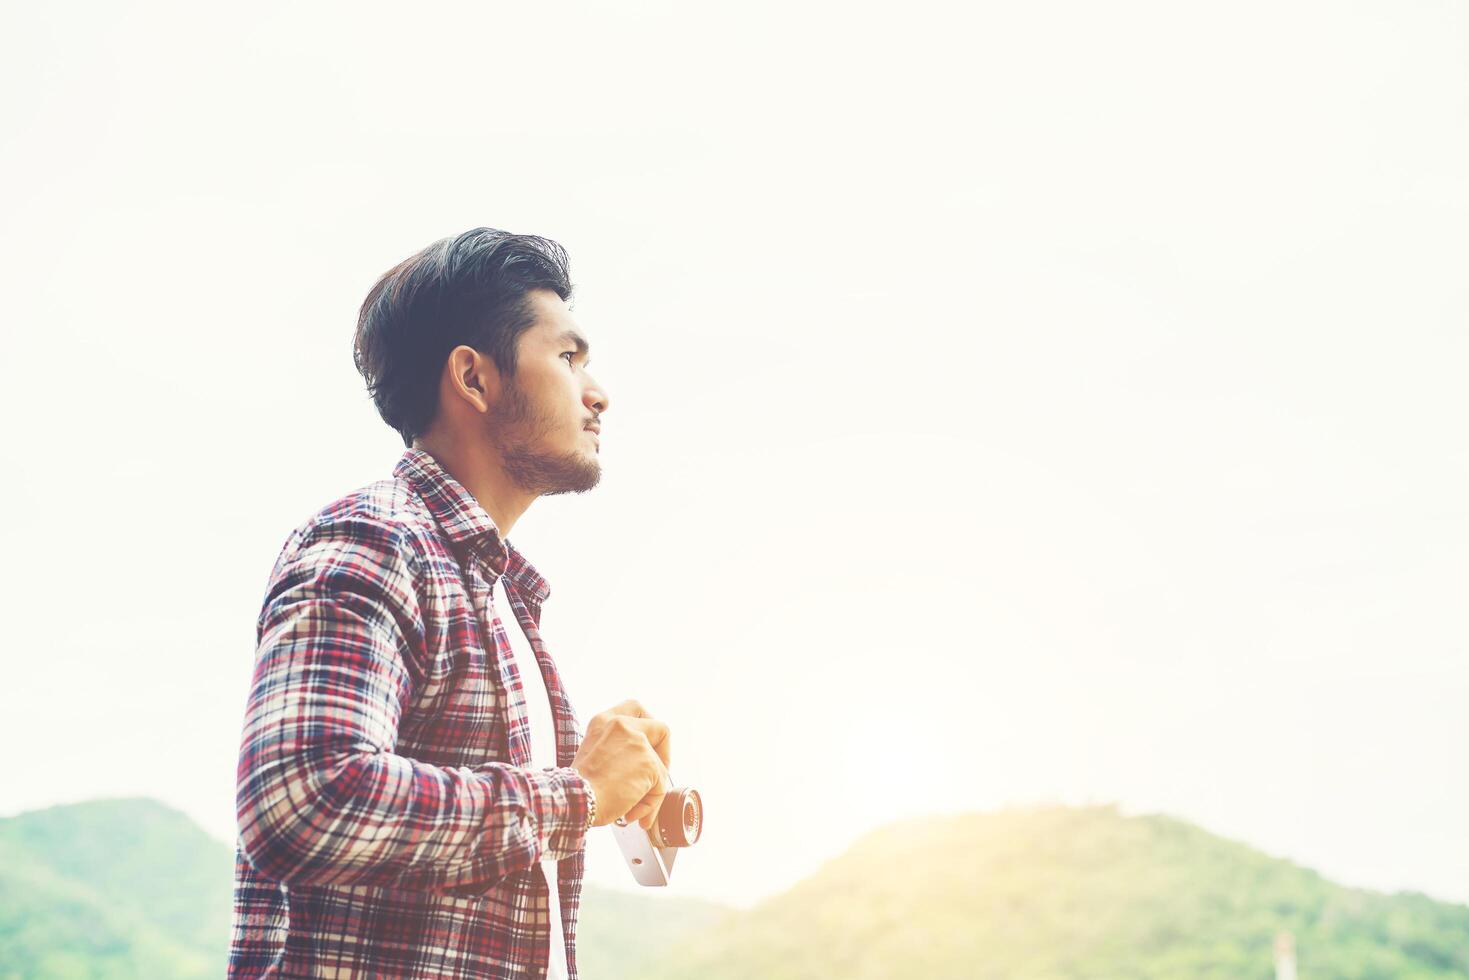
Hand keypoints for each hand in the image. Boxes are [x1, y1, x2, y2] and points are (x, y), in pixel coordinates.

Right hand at [570, 699, 670, 830]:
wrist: (573, 800)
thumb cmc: (577, 788)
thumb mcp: (592, 756)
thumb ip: (615, 752)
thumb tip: (637, 769)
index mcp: (603, 722)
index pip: (634, 708)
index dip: (648, 726)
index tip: (646, 747)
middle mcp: (621, 725)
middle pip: (660, 728)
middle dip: (663, 754)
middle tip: (655, 774)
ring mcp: (637, 742)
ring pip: (660, 767)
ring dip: (649, 791)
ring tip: (631, 806)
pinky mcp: (649, 763)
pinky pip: (660, 787)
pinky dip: (649, 804)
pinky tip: (630, 812)